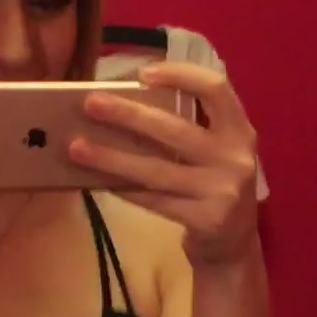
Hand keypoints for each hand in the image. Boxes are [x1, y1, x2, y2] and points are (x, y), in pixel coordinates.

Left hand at [67, 62, 260, 266]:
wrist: (234, 243)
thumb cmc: (214, 184)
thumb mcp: (217, 151)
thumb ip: (191, 126)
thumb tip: (125, 100)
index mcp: (239, 130)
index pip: (215, 89)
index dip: (181, 75)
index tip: (143, 73)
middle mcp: (234, 157)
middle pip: (175, 130)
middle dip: (128, 114)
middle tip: (90, 104)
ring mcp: (222, 191)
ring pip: (157, 171)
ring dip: (113, 158)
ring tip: (77, 148)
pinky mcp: (206, 220)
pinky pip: (155, 201)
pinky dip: (124, 189)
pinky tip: (98, 181)